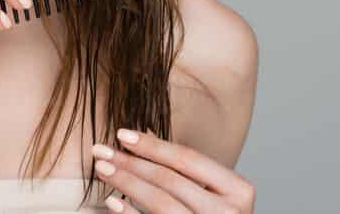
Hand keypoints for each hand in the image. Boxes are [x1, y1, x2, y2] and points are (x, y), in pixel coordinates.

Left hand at [92, 128, 254, 213]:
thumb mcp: (212, 191)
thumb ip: (184, 168)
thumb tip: (143, 135)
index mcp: (238, 190)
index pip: (188, 159)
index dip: (152, 145)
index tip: (121, 134)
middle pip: (170, 180)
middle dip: (131, 162)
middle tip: (101, 151)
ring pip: (161, 202)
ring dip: (126, 182)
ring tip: (102, 169)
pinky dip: (130, 213)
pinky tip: (112, 201)